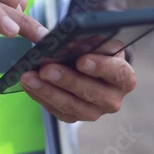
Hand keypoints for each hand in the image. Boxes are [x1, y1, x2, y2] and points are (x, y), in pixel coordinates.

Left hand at [21, 50, 135, 122]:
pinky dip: (41, 97)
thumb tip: (74, 36)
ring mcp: (94, 112)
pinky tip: (28, 85)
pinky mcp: (75, 117)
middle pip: (91, 92)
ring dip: (48, 91)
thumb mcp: (98, 42)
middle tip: (46, 69)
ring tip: (30, 77)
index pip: (117, 73)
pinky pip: (57, 111)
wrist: (89, 65)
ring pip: (71, 106)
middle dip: (67, 80)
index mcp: (124, 77)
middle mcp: (113, 99)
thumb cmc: (94, 50)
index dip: (100, 67)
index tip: (81, 60)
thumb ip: (92, 40)